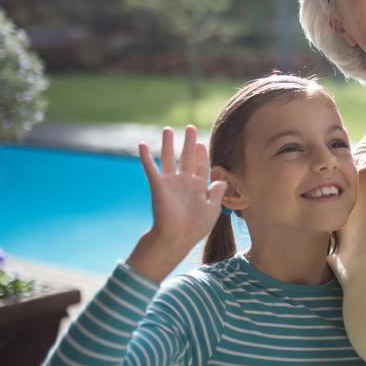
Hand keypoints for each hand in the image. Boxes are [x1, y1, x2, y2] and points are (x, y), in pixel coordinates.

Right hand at [139, 126, 227, 248]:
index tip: (202, 143)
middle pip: (187, 157)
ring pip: (169, 158)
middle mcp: (184, 182)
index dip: (202, 154)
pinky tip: (142, 144)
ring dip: (168, 144)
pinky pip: (150, 167)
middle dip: (189, 143)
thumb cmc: (195, 227)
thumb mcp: (213, 209)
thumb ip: (217, 193)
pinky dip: (146, 156)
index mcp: (198, 187)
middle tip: (190, 128)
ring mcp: (170, 182)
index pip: (201, 166)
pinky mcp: (158, 185)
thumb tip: (223, 180)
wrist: (177, 237)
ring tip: (167, 129)